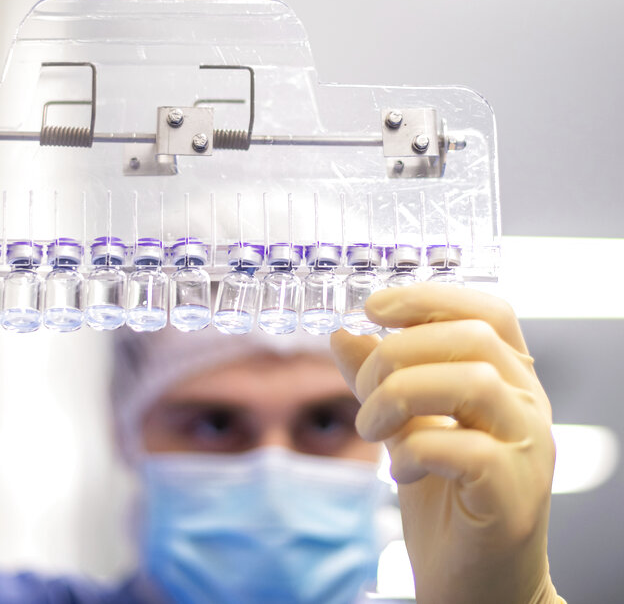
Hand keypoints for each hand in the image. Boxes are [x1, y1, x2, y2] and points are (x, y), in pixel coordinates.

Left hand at [331, 284, 559, 603]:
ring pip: (472, 382)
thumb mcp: (401, 428)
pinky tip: (402, 470)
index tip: (373, 307)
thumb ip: (378, 380)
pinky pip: (466, 448)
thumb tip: (343, 334)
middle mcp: (528, 406)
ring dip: (400, 398)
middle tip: (364, 393)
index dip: (430, 299)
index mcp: (508, 381)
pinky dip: (416, 450)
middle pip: (472, 339)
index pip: (487, 312)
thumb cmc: (445, 504)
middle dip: (398, 354)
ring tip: (373, 430)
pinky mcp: (515, 494)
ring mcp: (529, 449)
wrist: (473, 585)